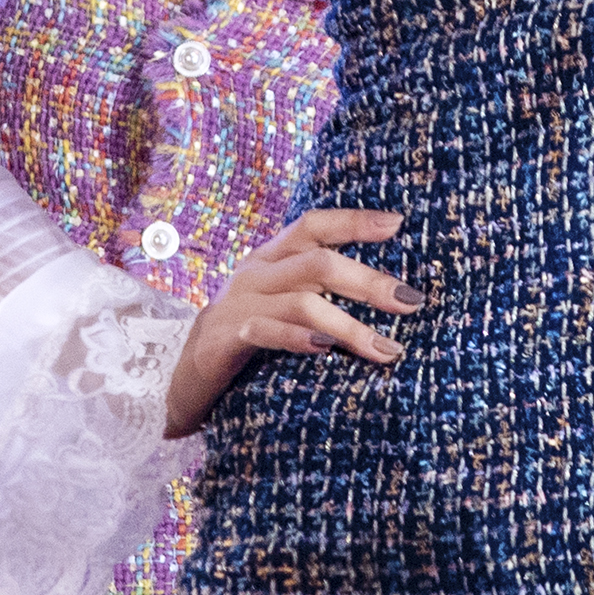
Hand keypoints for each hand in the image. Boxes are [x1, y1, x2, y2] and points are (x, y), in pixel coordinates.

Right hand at [164, 206, 421, 438]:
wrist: (183, 374)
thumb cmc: (248, 334)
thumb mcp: (280, 300)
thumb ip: (316, 287)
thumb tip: (387, 289)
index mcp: (271, 257)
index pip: (313, 225)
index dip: (353, 220)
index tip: (397, 223)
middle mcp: (256, 274)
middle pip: (318, 264)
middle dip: (368, 282)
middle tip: (410, 302)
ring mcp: (239, 306)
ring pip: (302, 302)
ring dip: (349, 326)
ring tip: (387, 349)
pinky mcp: (223, 340)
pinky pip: (266, 333)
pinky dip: (298, 339)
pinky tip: (325, 351)